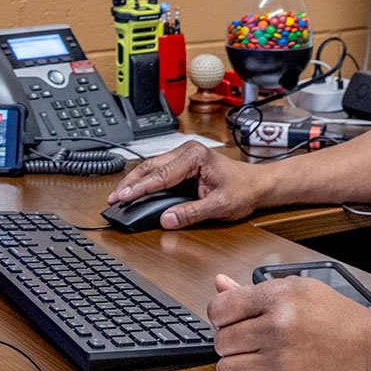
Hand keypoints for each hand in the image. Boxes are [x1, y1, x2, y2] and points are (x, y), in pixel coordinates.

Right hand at [106, 142, 269, 229]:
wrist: (257, 184)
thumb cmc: (243, 190)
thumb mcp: (219, 205)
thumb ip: (191, 212)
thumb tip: (167, 219)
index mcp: (195, 156)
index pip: (161, 174)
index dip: (139, 188)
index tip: (122, 197)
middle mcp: (187, 152)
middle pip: (151, 166)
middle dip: (130, 183)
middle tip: (113, 199)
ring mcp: (184, 156)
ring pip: (152, 167)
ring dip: (135, 182)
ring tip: (118, 197)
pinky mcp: (183, 164)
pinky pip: (159, 171)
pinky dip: (145, 182)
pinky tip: (135, 192)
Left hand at [209, 274, 370, 370]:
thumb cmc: (339, 320)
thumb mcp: (300, 290)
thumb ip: (255, 290)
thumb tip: (220, 285)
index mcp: (279, 299)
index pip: (219, 309)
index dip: (221, 316)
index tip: (231, 322)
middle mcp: (277, 330)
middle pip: (220, 341)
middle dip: (233, 342)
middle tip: (253, 343)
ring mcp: (279, 365)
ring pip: (225, 370)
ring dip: (238, 368)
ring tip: (258, 362)